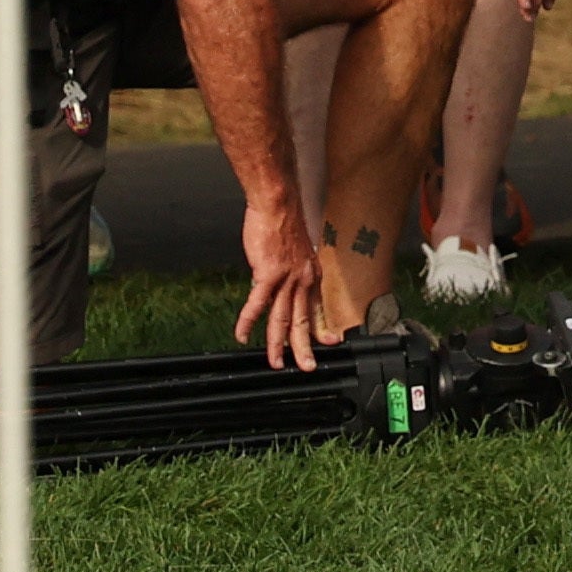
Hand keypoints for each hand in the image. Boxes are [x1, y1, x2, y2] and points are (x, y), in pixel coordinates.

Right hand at [236, 191, 329, 368]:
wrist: (278, 204)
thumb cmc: (283, 222)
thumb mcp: (296, 251)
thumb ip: (291, 270)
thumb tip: (280, 282)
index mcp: (311, 275)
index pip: (317, 308)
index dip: (322, 328)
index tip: (329, 342)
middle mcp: (303, 280)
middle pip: (303, 320)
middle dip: (304, 348)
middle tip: (307, 367)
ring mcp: (286, 279)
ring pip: (282, 319)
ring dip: (277, 344)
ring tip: (275, 362)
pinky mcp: (268, 274)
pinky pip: (257, 304)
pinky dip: (248, 322)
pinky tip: (242, 335)